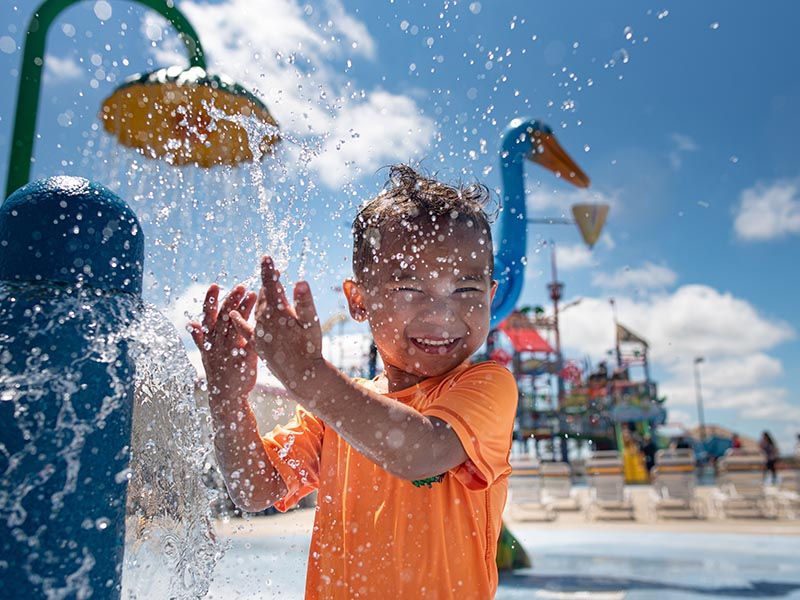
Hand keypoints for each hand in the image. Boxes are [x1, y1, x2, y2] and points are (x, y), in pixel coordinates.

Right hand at [189, 284, 257, 399]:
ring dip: (243, 310)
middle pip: (222, 319)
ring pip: (235, 327)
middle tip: (241, 286)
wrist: (226, 396)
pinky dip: (253, 332)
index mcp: (208, 341)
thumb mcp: (206, 355)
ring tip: (254, 295)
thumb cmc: (219, 371)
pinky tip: (261, 320)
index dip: (210, 300)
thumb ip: (201, 338)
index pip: (208, 316)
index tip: (215, 285)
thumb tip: (190, 323)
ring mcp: (229, 354)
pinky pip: (248, 343)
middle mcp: (216, 345)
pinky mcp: (243, 361)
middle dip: (231, 300)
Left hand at [230, 256, 322, 394]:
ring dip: (259, 298)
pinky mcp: (257, 344)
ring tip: (264, 289)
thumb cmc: (310, 347)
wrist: (302, 375)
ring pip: (256, 310)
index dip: (269, 270)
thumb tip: (300, 282)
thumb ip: (305, 301)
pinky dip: (239, 320)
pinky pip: (244, 329)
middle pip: (264, 296)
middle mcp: (264, 320)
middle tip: (273, 272)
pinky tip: (233, 315)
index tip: (266, 257)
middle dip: (269, 283)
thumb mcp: (312, 323)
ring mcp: (259, 332)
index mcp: (278, 311)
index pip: (272, 284)